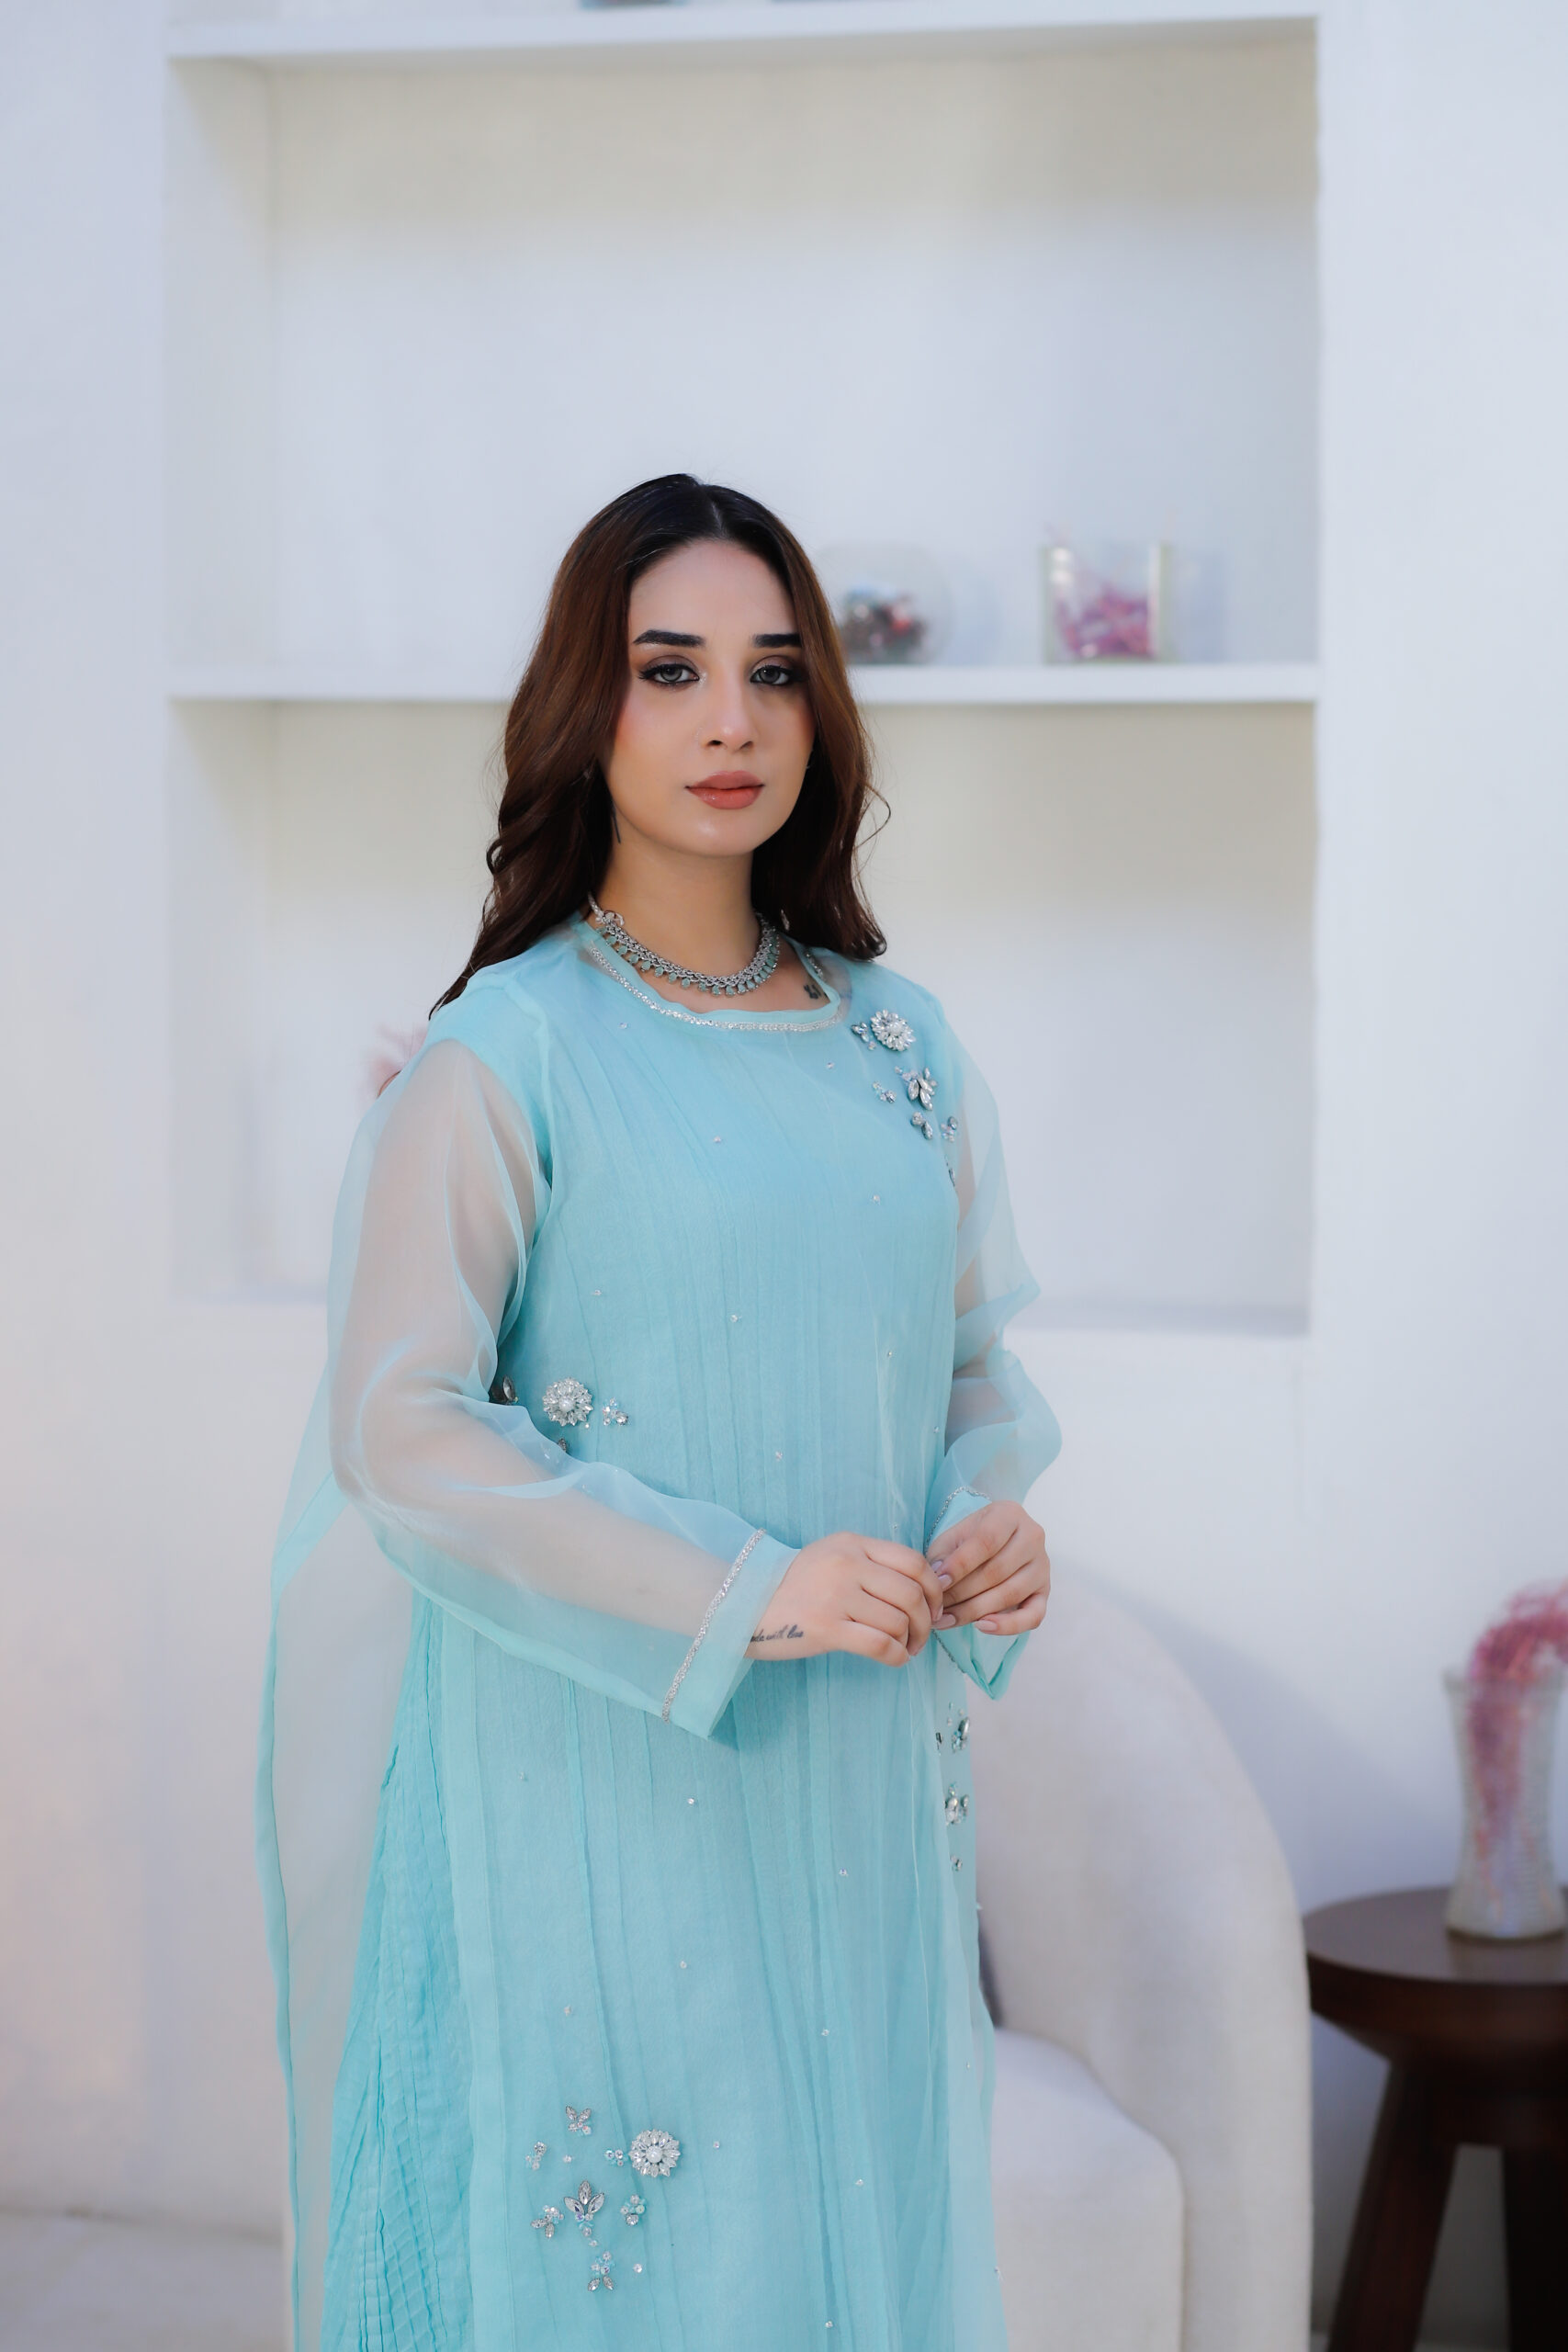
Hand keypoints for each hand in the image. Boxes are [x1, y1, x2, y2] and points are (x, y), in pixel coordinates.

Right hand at [747, 1533, 949, 1666]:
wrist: (744, 1604)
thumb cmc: (793, 1586)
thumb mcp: (831, 1557)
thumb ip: (871, 1564)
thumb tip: (922, 1588)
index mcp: (852, 1544)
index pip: (913, 1562)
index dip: (934, 1588)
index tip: (934, 1607)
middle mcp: (847, 1564)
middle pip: (912, 1593)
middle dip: (927, 1620)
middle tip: (922, 1636)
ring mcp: (836, 1596)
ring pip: (899, 1621)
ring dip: (911, 1641)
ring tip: (905, 1649)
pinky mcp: (827, 1628)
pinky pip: (881, 1644)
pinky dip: (897, 1656)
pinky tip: (894, 1659)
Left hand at [927, 1500, 1049, 1637]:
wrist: (993, 1544)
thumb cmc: (970, 1540)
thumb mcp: (953, 1537)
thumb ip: (943, 1555)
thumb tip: (938, 1580)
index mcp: (1009, 1514)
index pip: (986, 1541)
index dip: (960, 1564)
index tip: (937, 1583)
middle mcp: (1032, 1536)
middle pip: (997, 1571)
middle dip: (961, 1593)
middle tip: (936, 1608)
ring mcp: (1042, 1565)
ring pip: (1010, 1594)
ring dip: (974, 1611)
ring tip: (947, 1620)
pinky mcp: (1044, 1592)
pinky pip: (1033, 1616)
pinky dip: (1008, 1626)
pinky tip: (981, 1626)